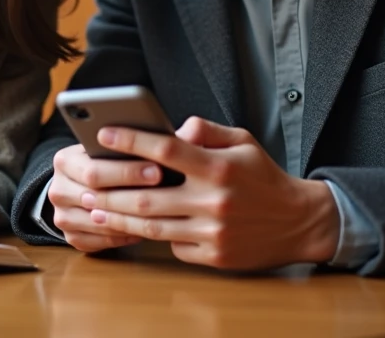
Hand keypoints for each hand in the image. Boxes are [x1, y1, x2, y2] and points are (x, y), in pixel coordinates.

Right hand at [47, 142, 153, 252]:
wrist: (76, 183)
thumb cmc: (101, 161)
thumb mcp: (103, 147)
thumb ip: (121, 147)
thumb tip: (157, 146)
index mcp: (64, 162)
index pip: (93, 170)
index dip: (126, 171)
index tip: (157, 169)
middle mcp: (57, 190)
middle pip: (95, 197)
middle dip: (132, 194)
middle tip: (164, 192)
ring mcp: (62, 217)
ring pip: (99, 223)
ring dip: (130, 219)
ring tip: (159, 213)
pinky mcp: (71, 237)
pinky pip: (101, 241)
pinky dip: (124, 236)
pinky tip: (144, 227)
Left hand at [78, 117, 339, 269]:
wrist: (299, 221)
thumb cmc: (263, 176)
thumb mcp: (242, 140)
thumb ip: (206, 130)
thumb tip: (174, 127)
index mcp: (217, 167)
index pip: (165, 150)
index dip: (131, 140)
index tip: (104, 134)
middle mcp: (213, 200)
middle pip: (147, 196)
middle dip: (110, 190)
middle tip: (86, 183)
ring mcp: (212, 231)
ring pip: (152, 226)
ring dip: (119, 218)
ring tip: (96, 209)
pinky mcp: (214, 256)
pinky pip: (173, 247)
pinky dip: (155, 236)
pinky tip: (135, 228)